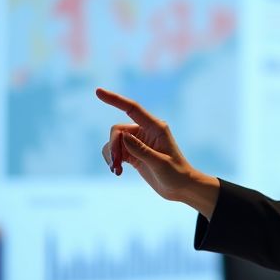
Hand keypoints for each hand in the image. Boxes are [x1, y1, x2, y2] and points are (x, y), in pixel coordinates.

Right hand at [96, 88, 218, 214]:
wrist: (180, 188)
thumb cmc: (176, 173)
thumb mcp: (160, 163)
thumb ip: (141, 150)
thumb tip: (123, 137)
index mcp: (156, 127)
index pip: (132, 109)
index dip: (115, 99)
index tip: (98, 91)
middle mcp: (145, 131)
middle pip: (117, 130)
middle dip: (113, 146)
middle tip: (115, 164)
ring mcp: (138, 142)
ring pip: (114, 141)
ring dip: (111, 155)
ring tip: (116, 170)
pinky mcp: (133, 153)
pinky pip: (115, 151)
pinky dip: (112, 160)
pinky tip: (117, 172)